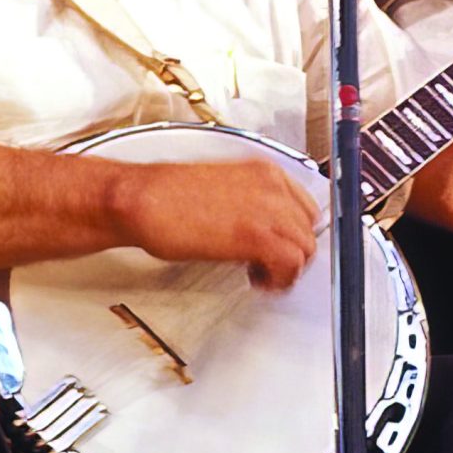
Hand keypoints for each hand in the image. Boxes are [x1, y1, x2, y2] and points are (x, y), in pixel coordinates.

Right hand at [107, 153, 320, 289]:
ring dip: (286, 268)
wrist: (142, 199)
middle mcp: (272, 186)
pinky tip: (257, 280)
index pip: (306, 206)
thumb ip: (250, 205)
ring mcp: (268, 209)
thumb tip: (262, 229)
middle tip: (271, 266)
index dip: (295, 233)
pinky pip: (290, 264)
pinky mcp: (257, 235)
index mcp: (263, 171)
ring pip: (305, 248)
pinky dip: (279, 280)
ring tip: (261, 276)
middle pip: (310, 228)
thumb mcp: (221, 190)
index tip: (284, 247)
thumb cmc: (166, 197)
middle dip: (294, 252)